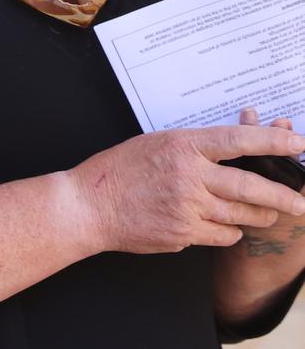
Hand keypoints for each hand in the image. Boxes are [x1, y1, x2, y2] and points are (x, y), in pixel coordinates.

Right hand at [66, 124, 304, 256]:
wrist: (90, 205)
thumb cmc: (119, 169)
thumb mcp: (157, 142)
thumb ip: (193, 147)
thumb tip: (230, 148)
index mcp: (183, 145)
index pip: (238, 140)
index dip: (272, 141)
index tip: (297, 142)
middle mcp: (189, 176)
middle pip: (249, 186)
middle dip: (282, 195)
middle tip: (300, 201)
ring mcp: (187, 208)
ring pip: (239, 214)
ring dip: (259, 214)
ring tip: (269, 212)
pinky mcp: (183, 234)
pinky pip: (221, 235)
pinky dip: (230, 231)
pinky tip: (229, 227)